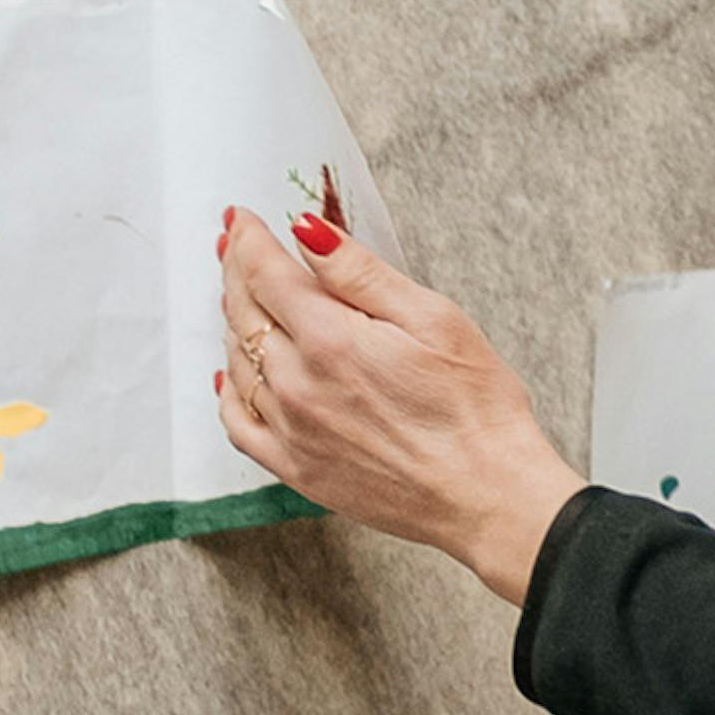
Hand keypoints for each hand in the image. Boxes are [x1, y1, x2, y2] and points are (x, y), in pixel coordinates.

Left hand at [210, 209, 587, 602]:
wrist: (486, 496)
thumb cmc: (475, 408)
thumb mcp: (431, 317)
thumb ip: (360, 273)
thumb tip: (308, 232)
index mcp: (330, 340)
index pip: (265, 274)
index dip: (249, 239)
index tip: (241, 218)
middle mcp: (298, 386)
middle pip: (243, 313)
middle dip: (236, 270)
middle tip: (234, 244)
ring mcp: (291, 431)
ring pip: (238, 362)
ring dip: (233, 322)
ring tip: (241, 296)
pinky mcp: (295, 469)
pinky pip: (238, 424)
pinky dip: (228, 391)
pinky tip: (232, 374)